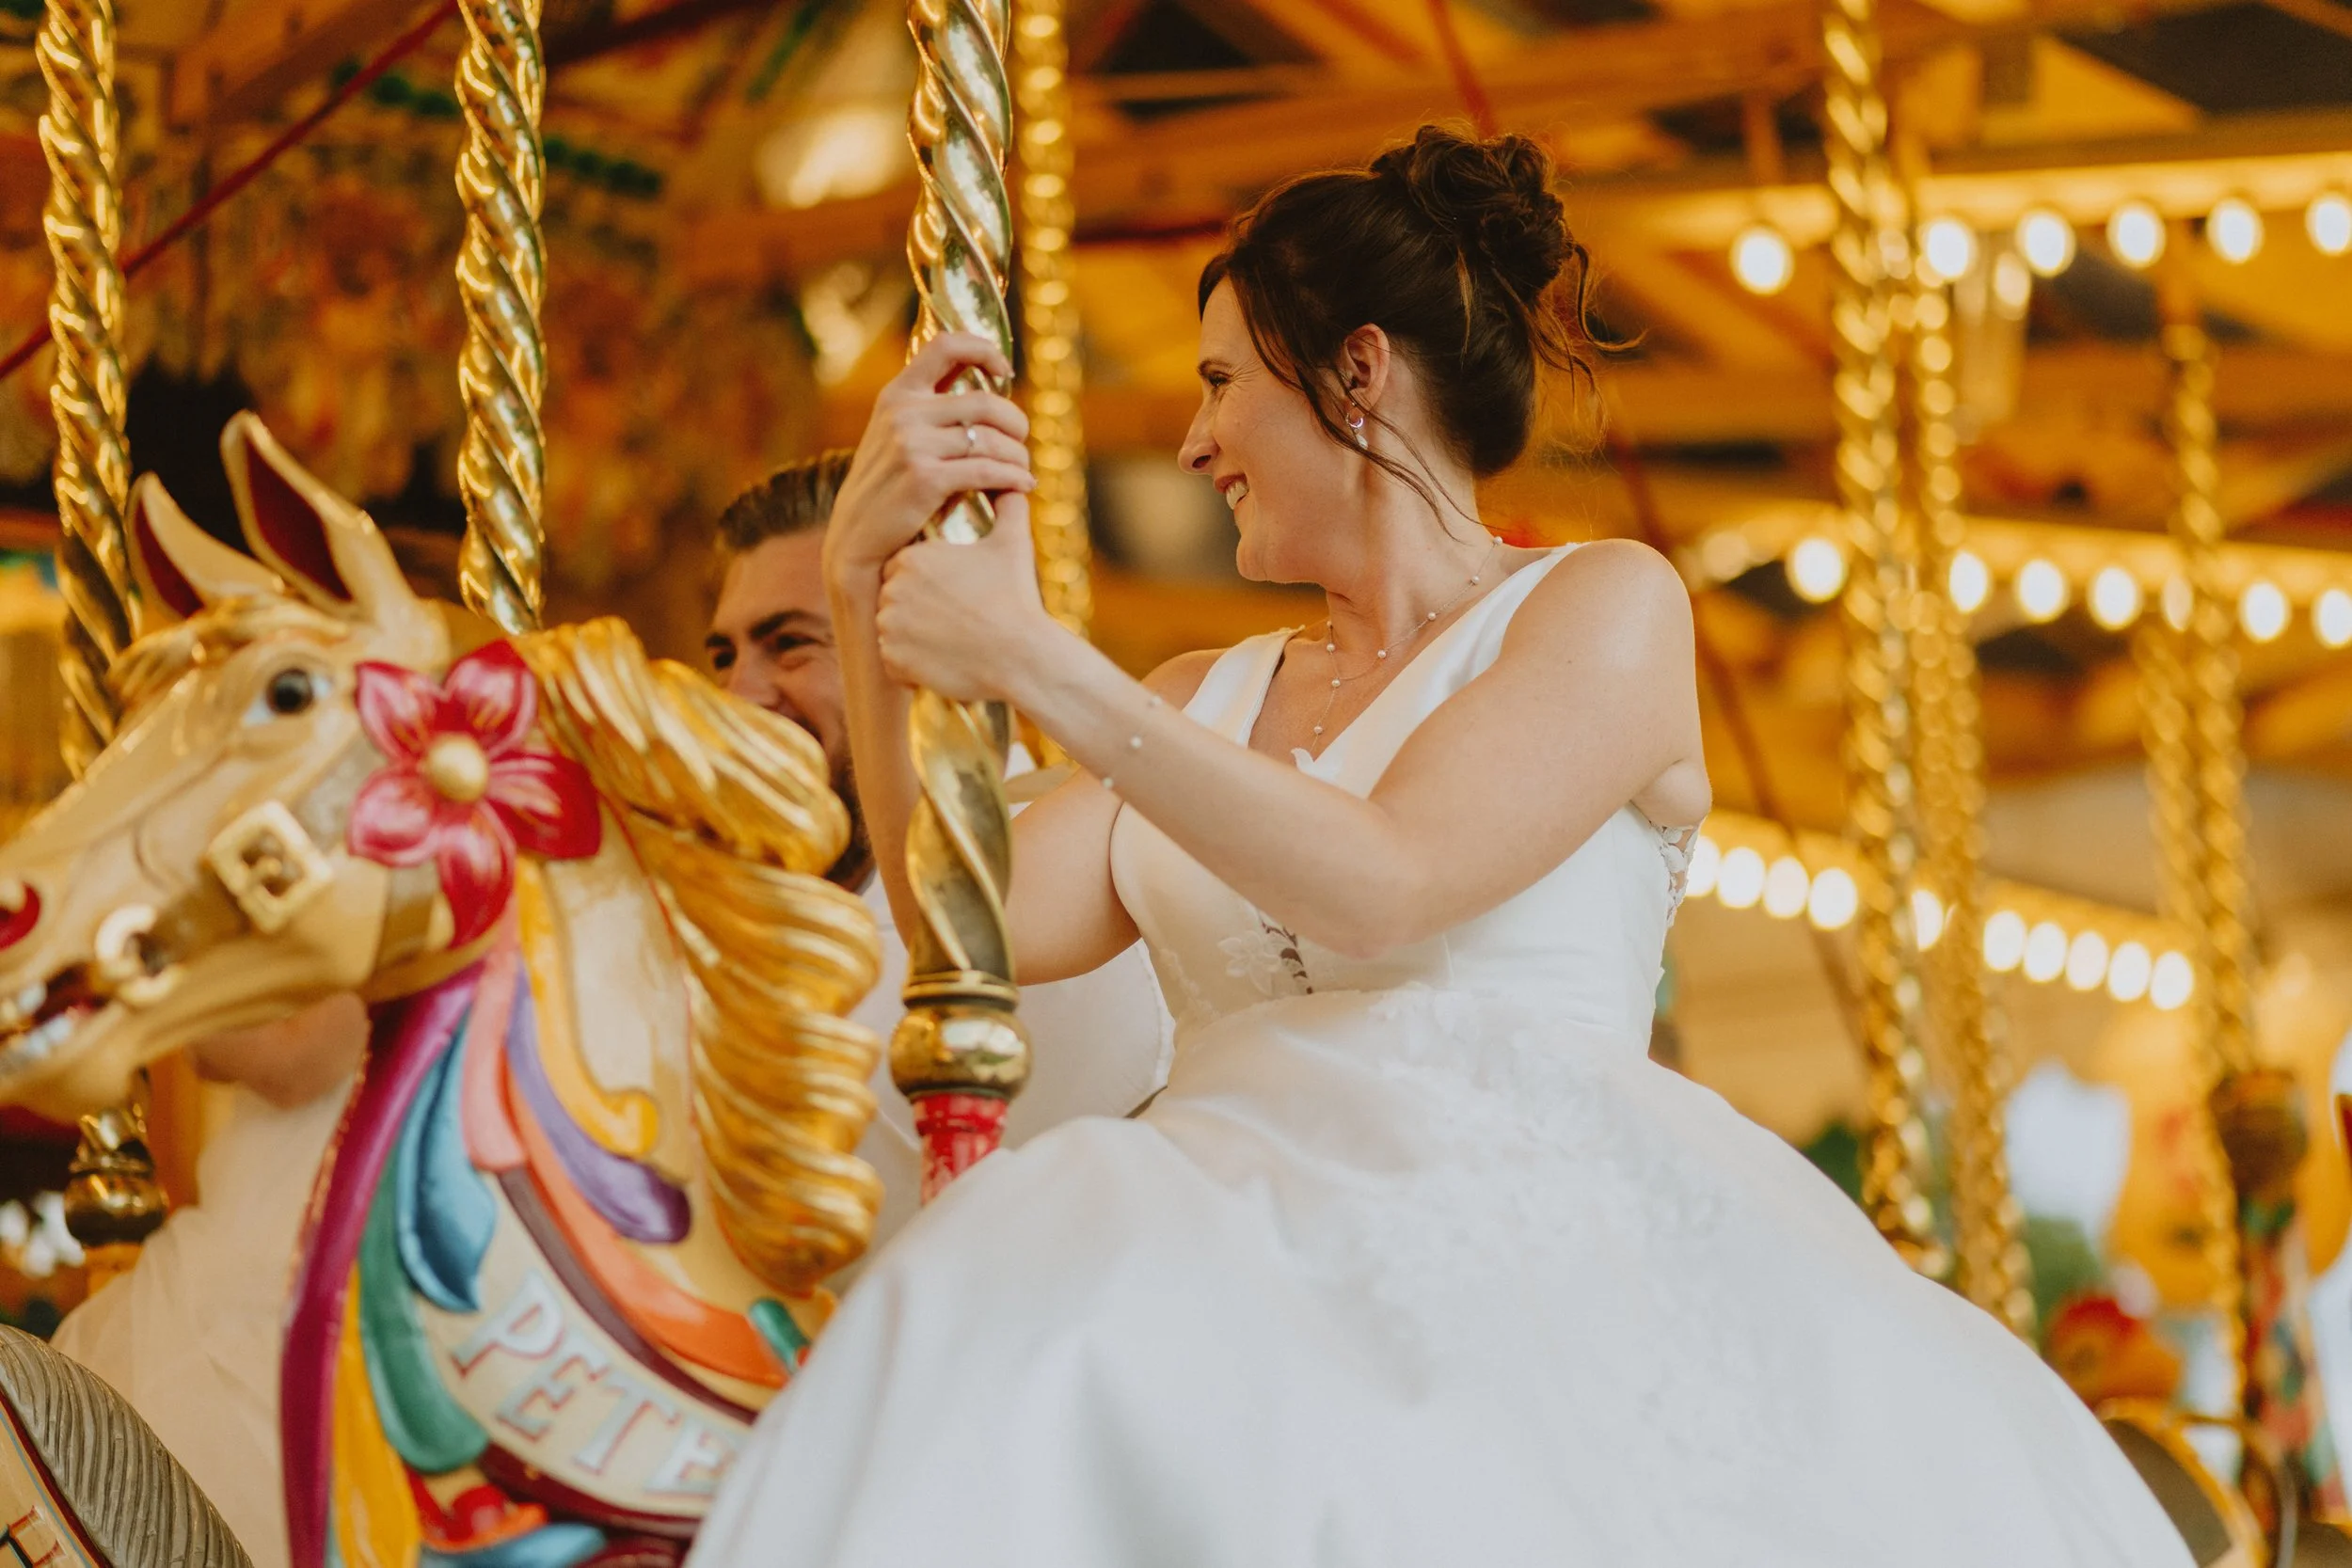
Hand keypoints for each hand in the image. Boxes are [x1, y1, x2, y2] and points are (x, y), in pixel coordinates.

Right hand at [825, 333, 1033, 583]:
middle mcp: (903, 413)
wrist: (853, 541)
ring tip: (1023, 470)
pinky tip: (1024, 486)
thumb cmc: (883, 491)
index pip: (945, 345)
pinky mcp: (925, 479)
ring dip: (1018, 456)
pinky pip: (987, 471)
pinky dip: (1014, 478)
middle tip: (1021, 440)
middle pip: (985, 402)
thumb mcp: (892, 437)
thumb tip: (983, 396)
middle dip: (1015, 422)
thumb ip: (926, 412)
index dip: (984, 349)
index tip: (1005, 369)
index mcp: (896, 395)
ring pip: (991, 440)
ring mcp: (912, 445)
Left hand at [875, 492, 1057, 704]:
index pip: (904, 567)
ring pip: (892, 629)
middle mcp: (892, 589)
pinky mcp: (892, 660)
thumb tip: (1013, 482)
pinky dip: (911, 665)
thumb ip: (1009, 505)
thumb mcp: (1014, 544)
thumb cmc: (1016, 599)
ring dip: (912, 636)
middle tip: (953, 619)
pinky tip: (942, 661)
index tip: (951, 593)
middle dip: (916, 609)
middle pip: (895, 598)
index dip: (928, 582)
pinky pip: (892, 661)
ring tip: (949, 640)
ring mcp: (889, 627)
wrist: (1022, 656)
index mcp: (913, 557)